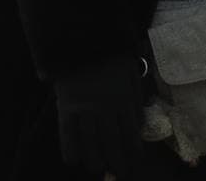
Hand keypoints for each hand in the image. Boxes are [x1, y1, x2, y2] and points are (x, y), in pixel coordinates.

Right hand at [54, 56, 141, 176]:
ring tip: (99, 169)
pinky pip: (68, 134)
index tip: (135, 162)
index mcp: (124, 96)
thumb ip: (135, 95)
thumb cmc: (109, 53)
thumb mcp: (130, 69)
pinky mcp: (66, 106)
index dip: (132, 149)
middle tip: (120, 174)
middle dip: (117, 160)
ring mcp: (85, 108)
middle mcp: (106, 106)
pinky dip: (71, 149)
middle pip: (112, 141)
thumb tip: (140, 122)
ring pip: (91, 142)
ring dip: (96, 159)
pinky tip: (75, 160)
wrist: (83, 38)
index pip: (130, 130)